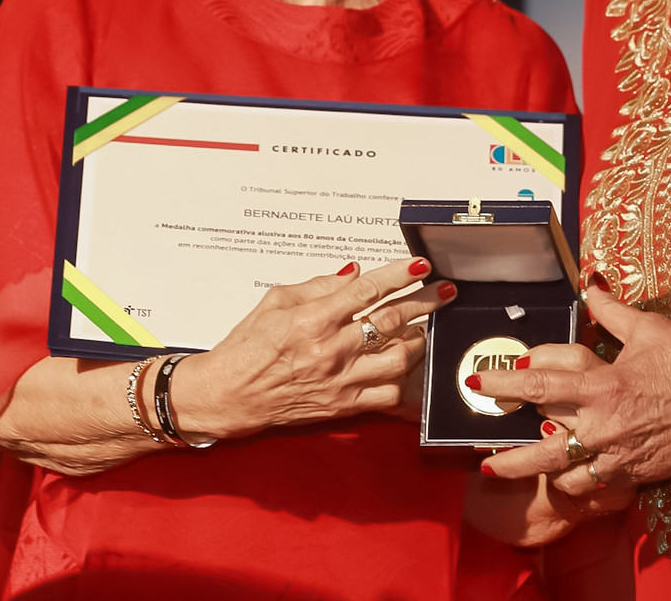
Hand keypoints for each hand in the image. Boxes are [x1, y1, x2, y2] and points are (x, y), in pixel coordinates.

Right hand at [170, 256, 455, 440]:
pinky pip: (388, 395)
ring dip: (416, 340)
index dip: (399, 275)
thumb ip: (318, 286)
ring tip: (421, 328)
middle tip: (443, 291)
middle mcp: (331, 350)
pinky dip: (402, 379)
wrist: (227, 395)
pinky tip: (403, 367)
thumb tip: (355, 274)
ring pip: (398, 358)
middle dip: (425, 302)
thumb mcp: (274, 301)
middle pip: (392, 321)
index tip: (420, 265)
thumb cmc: (245, 347)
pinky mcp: (343, 405)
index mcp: (313, 319)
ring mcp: (340, 380)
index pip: (368, 290)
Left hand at [474, 286, 670, 496]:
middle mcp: (605, 426)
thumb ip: (609, 310)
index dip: (504, 386)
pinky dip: (578, 484)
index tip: (478, 384)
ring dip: (541, 474)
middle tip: (486, 459)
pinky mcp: (639, 475)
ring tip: (519, 474)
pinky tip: (567, 479)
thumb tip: (588, 284)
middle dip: (509, 457)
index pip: (539, 385)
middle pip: (542, 448)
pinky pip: (597, 487)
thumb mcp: (647, 328)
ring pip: (566, 477)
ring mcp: (621, 456)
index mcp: (603, 385)